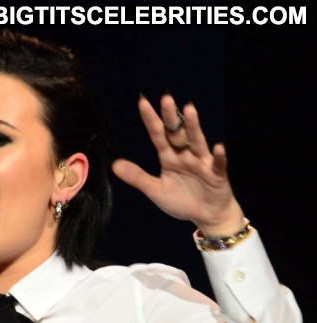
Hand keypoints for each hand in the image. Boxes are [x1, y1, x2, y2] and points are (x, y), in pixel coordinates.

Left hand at [111, 94, 244, 235]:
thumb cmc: (182, 200)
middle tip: (166, 97)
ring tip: (189, 110)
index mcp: (169, 157)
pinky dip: (219, 157)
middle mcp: (185, 155)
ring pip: (197, 142)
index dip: (151, 120)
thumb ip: (137, 177)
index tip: (142, 102)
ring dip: (193, 127)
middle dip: (171, 117)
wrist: (206, 215)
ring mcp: (202, 163)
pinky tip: (218, 148)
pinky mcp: (217, 174)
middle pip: (177, 133)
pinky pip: (218, 165)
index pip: (158, 136)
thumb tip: (114, 165)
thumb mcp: (156, 190)